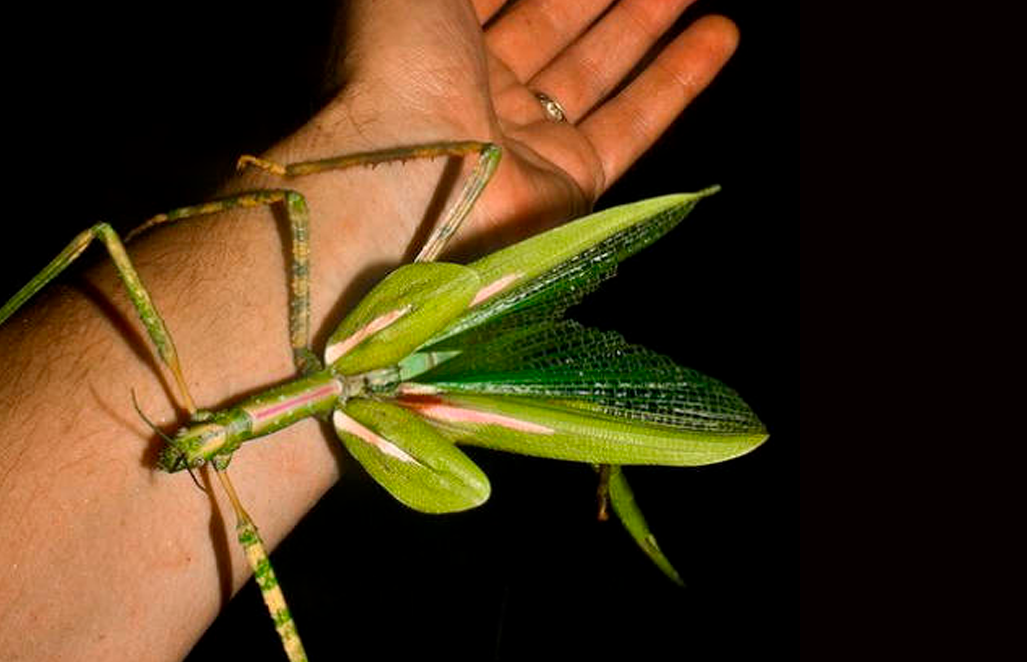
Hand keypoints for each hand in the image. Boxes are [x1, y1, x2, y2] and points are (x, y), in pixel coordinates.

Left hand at [335, 0, 737, 242]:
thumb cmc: (397, 59)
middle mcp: (472, 96)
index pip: (496, 0)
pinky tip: (721, 32)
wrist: (409, 172)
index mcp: (427, 46)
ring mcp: (521, 146)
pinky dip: (676, 80)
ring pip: (595, 72)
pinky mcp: (567, 187)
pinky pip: (631, 126)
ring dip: (646, 23)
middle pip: (551, 27)